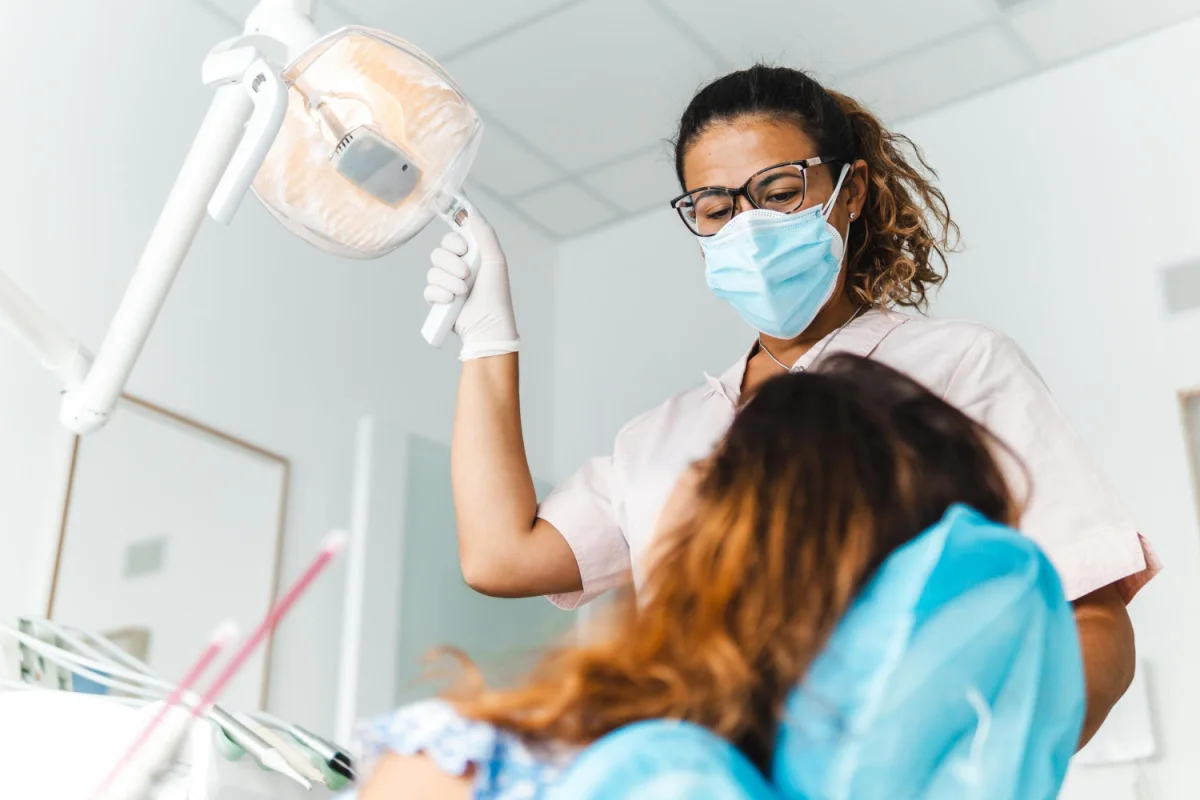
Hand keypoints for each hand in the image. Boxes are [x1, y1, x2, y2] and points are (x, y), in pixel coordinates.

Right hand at [424, 211, 519, 359]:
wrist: (488, 324)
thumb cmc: (496, 293)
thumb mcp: (495, 259)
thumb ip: (484, 233)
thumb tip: (470, 211)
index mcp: (471, 256)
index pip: (450, 238)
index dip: (453, 242)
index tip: (463, 248)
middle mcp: (458, 268)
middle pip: (438, 253)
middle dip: (452, 264)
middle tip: (467, 274)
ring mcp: (446, 284)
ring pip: (432, 272)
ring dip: (448, 281)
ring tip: (463, 292)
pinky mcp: (438, 300)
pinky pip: (428, 289)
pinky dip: (440, 294)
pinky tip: (452, 301)